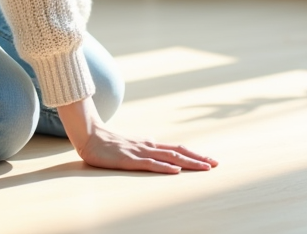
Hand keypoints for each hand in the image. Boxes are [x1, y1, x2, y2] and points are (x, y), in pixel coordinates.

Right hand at [57, 96, 216, 173]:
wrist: (90, 136)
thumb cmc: (109, 143)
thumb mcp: (132, 145)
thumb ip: (146, 148)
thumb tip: (158, 147)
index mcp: (150, 144)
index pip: (178, 149)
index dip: (195, 154)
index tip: (210, 160)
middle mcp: (149, 146)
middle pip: (179, 152)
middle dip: (199, 158)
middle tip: (216, 164)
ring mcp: (140, 152)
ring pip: (169, 158)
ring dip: (189, 163)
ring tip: (204, 168)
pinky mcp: (129, 160)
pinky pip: (150, 164)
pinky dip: (164, 167)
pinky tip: (175, 171)